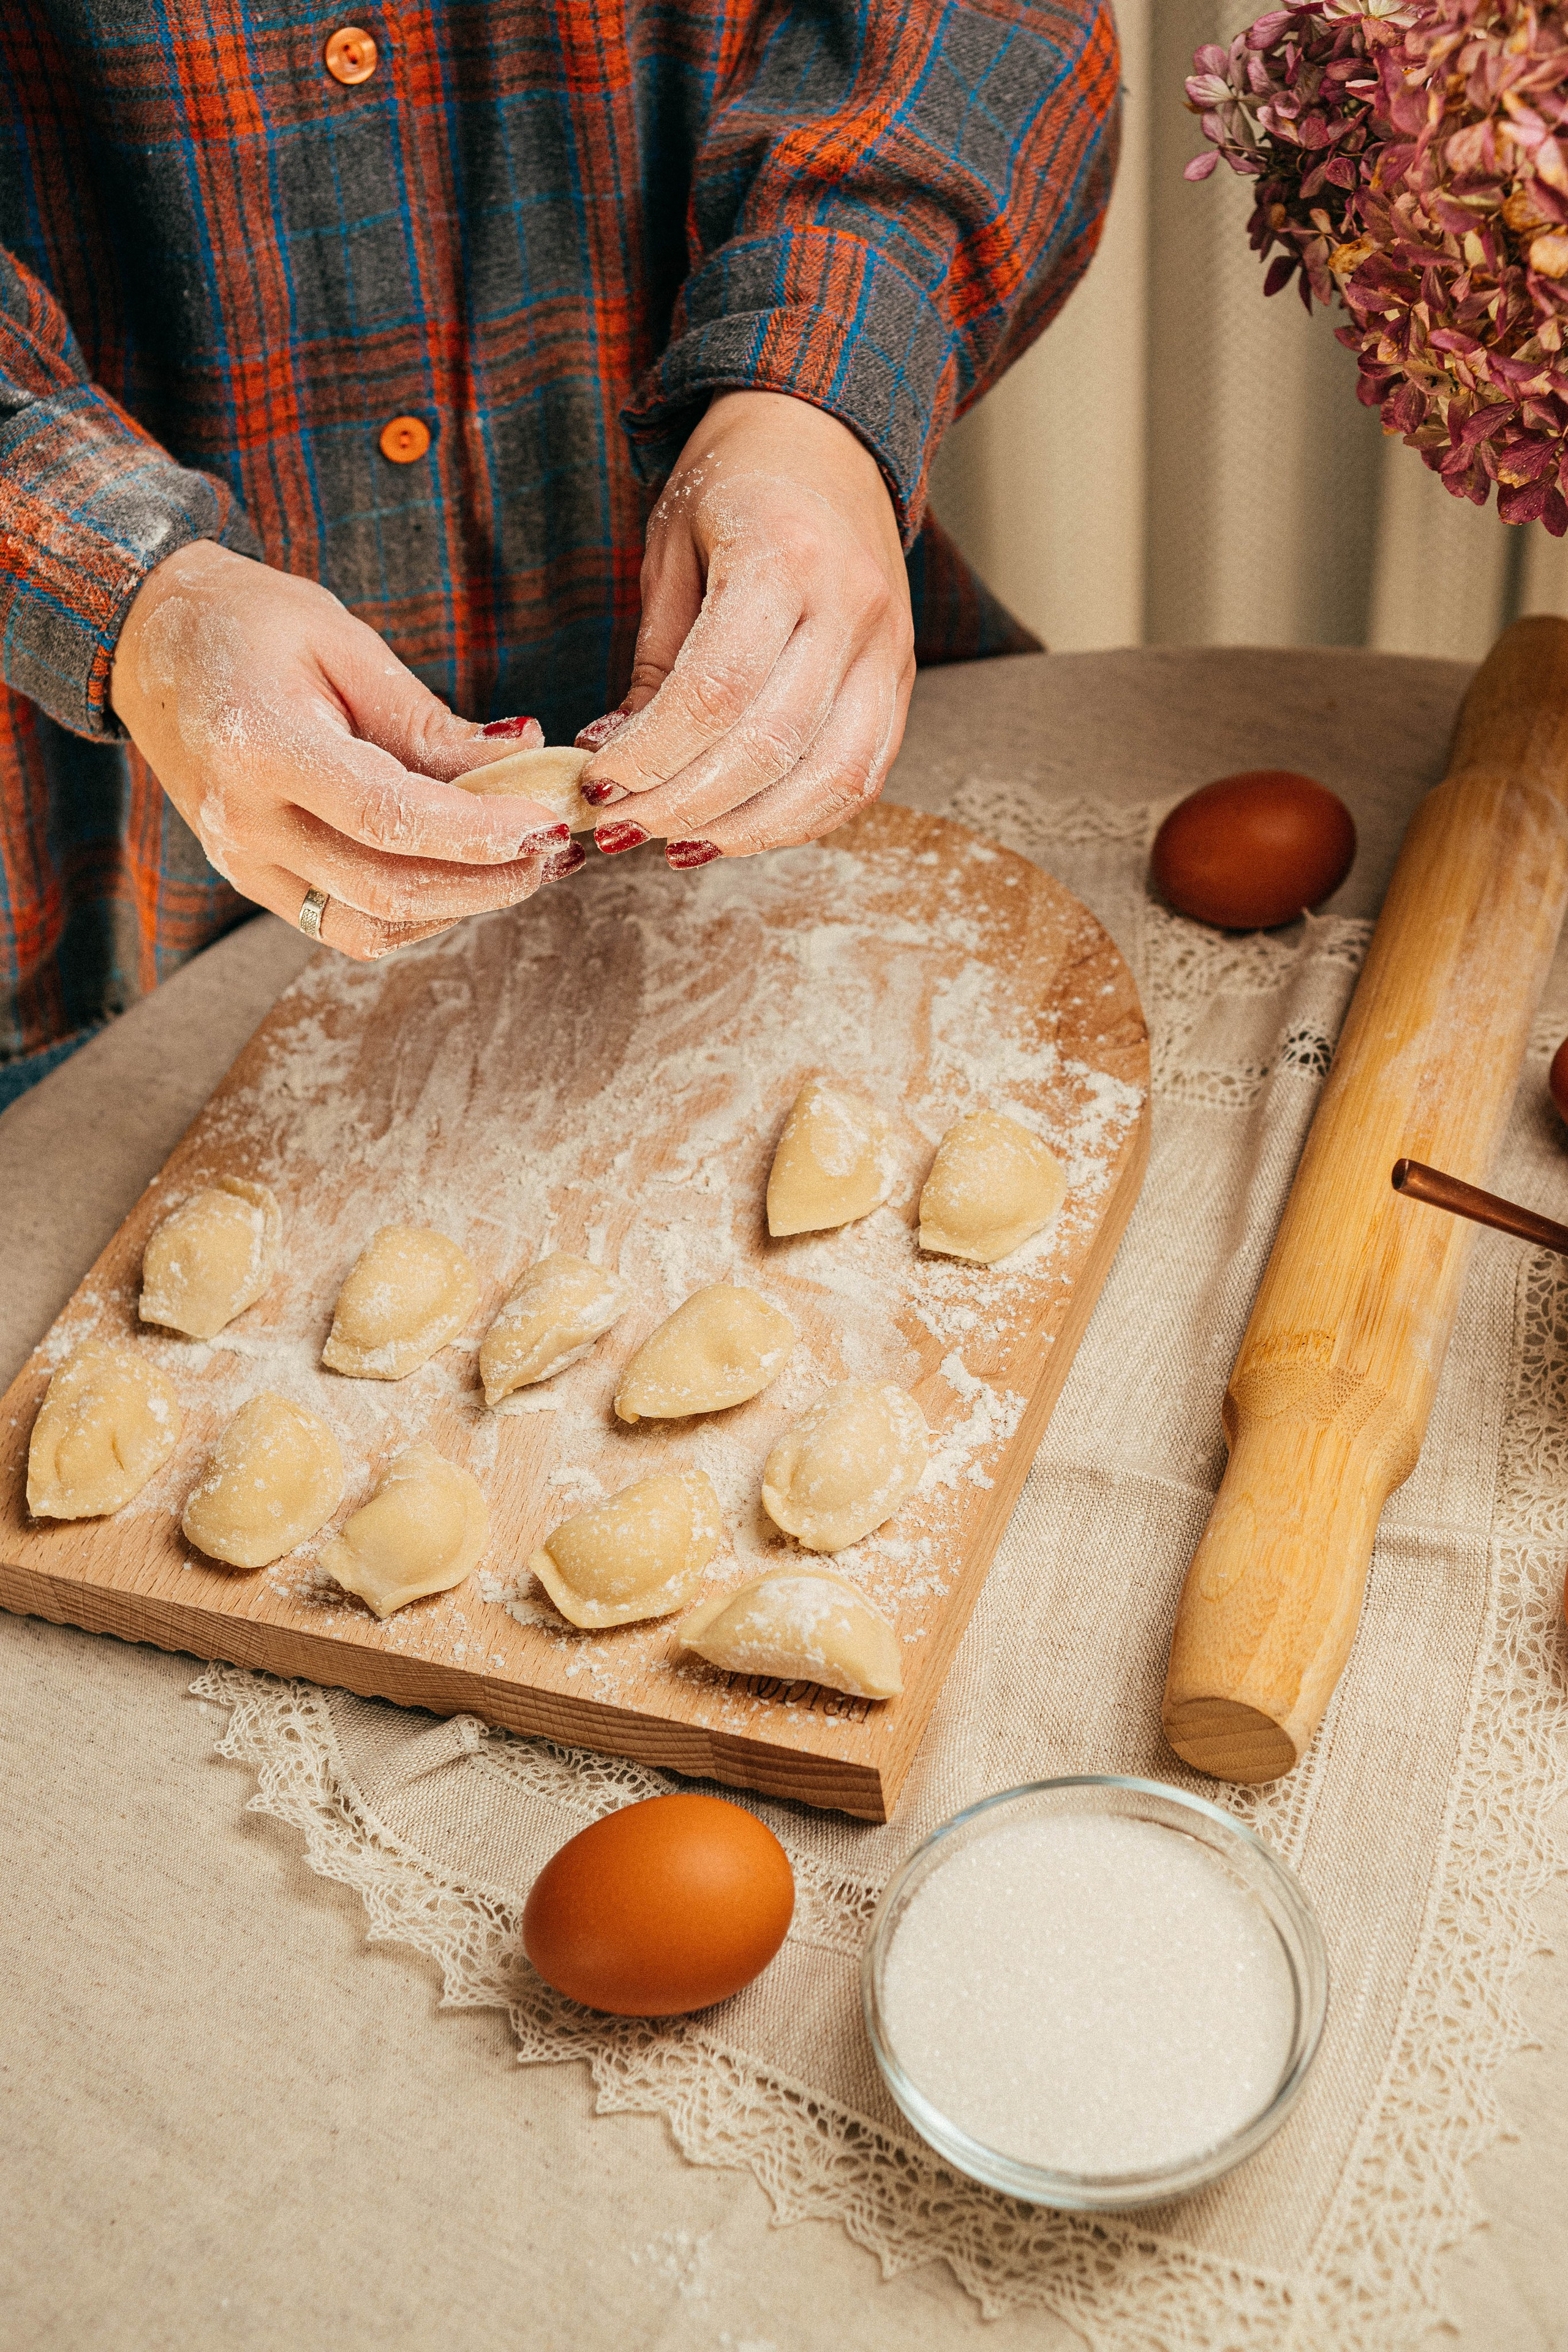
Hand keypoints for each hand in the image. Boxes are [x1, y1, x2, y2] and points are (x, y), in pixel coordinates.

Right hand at [111, 541, 580, 959]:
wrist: (149, 644)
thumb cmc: (248, 625)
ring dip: (459, 908)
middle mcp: (244, 821)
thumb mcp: (341, 644)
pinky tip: (461, 875)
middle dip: (487, 882)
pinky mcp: (253, 882)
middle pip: (385, 890)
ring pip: (369, 928)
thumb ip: (425, 719)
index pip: (387, 816)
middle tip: (554, 852)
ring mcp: (243, 863)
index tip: (547, 825)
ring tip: (523, 866)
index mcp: (260, 746)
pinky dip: (415, 914)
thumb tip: (523, 757)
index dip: (478, 833)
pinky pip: (344, 925)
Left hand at [581, 391, 914, 866]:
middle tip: (621, 827)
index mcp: (784, 556)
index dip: (653, 756)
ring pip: (830, 777)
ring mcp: (889, 650)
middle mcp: (851, 608)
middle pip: (770, 746)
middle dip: (684, 805)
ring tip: (678, 843)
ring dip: (746, 830)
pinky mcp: (902, 682)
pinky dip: (798, 819)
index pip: (716, 691)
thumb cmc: (735, 483)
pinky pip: (861, 776)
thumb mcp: (670, 549)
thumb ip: (656, 658)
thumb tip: (620, 759)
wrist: (826, 435)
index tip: (599, 784)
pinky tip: (739, 829)